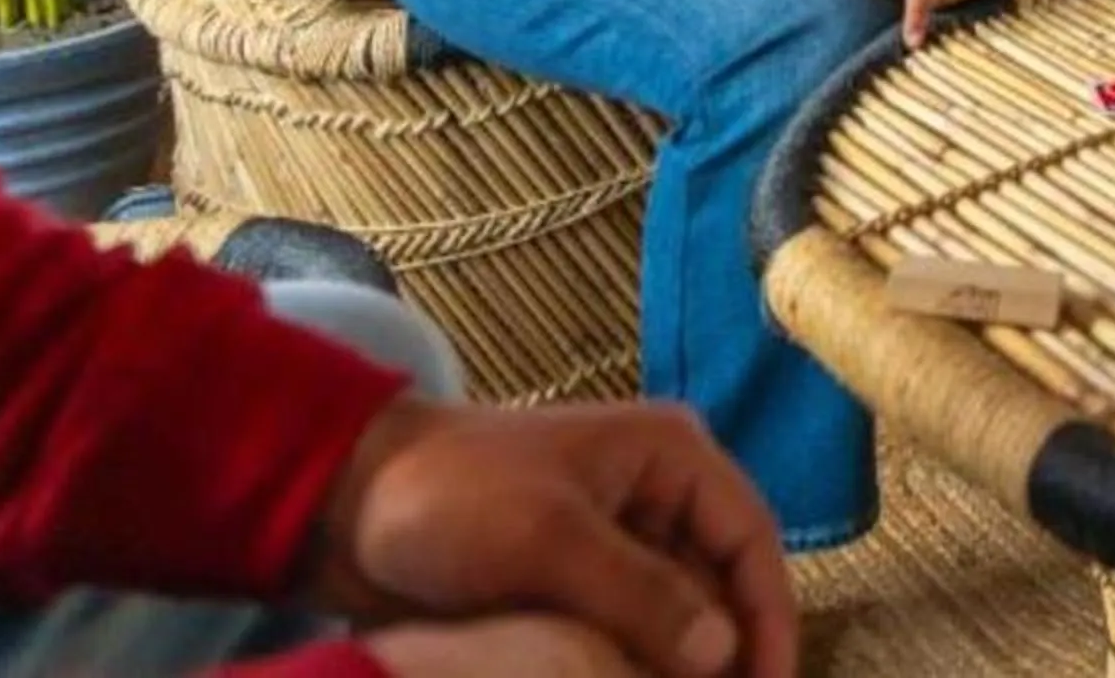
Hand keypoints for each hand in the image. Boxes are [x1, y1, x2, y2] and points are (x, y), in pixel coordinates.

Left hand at [307, 397, 797, 677]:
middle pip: (723, 589)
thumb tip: (721, 654)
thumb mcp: (545, 537)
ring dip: (679, 672)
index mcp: (670, 458)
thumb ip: (637, 593)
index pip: (751, 540)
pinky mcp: (578, 590)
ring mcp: (619, 547)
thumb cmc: (448, 495)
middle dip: (726, 658)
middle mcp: (659, 500)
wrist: (344, 504)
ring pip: (678, 623)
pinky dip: (635, 675)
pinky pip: (629, 640)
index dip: (770, 620)